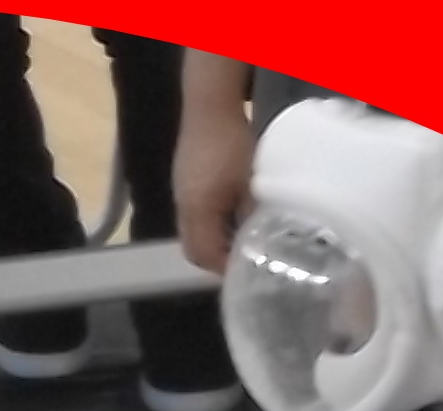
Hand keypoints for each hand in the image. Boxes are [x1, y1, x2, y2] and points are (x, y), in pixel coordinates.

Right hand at [174, 53, 255, 273]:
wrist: (209, 104)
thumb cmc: (232, 143)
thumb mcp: (250, 183)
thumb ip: (253, 216)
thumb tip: (261, 241)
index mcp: (197, 211)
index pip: (205, 255)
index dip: (224, 268)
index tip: (245, 273)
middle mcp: (183, 207)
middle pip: (193, 249)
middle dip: (215, 260)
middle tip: (241, 261)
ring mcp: (180, 193)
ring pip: (192, 233)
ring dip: (212, 241)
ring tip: (238, 240)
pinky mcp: (184, 181)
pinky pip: (192, 216)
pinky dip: (208, 224)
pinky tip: (228, 215)